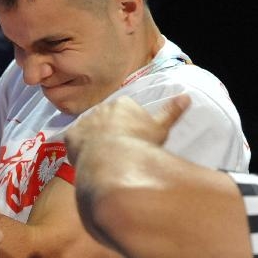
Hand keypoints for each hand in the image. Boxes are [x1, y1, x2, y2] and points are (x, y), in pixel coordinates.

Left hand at [65, 94, 189, 162]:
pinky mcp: (71, 136)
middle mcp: (100, 108)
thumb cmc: (141, 143)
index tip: (134, 138)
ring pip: (89, 130)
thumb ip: (171, 111)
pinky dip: (79, 149)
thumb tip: (186, 97)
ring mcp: (84, 121)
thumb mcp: (160, 127)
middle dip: (111, 131)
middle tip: (120, 149)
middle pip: (106, 119)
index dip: (130, 125)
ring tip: (105, 158)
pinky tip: (89, 160)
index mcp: (122, 104)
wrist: (114, 159)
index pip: (125, 110)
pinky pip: (74, 142)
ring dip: (94, 140)